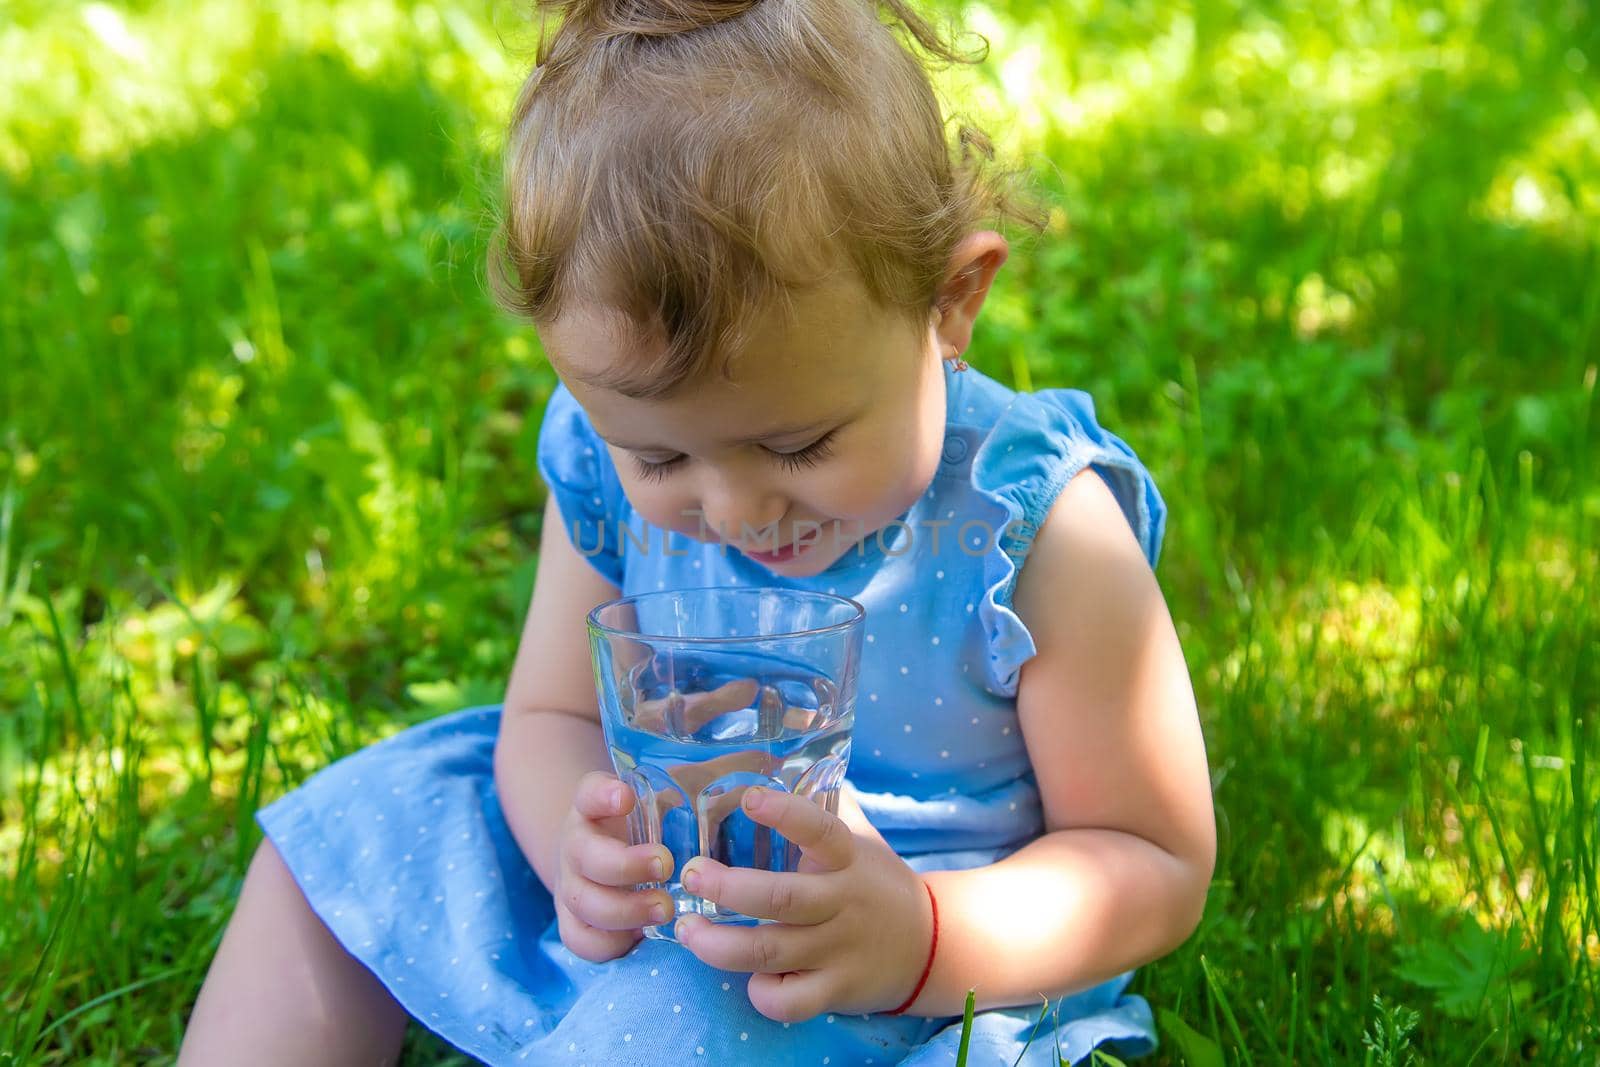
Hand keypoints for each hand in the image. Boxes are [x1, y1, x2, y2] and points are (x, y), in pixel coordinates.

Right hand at [555, 771, 677, 961]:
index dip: (602, 795)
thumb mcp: (660, 805)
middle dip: (625, 864)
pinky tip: (639, 939)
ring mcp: (571, 886)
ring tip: (664, 908)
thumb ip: (692, 795)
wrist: (600, 862)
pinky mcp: (574, 923)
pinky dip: (609, 942)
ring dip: (624, 909)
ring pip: (583, 902)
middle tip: (665, 865)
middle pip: (585, 855)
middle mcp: (577, 846)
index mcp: (594, 809)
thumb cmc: (644, 830)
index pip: (588, 793)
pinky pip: (580, 940)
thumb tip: (747, 792)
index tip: (627, 798)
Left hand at [672, 785, 933, 1021]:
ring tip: (686, 930)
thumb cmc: (875, 882)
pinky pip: (791, 1001)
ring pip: (771, 951)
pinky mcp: (838, 991)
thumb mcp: (860, 838)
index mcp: (847, 858)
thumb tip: (778, 756)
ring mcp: (840, 950)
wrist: (929, 945)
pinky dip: (762, 992)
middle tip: (692, 874)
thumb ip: (824, 802)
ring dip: (720, 944)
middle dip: (728, 888)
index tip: (749, 798)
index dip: (785, 813)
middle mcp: (843, 902)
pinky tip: (749, 978)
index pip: (819, 829)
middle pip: (780, 898)